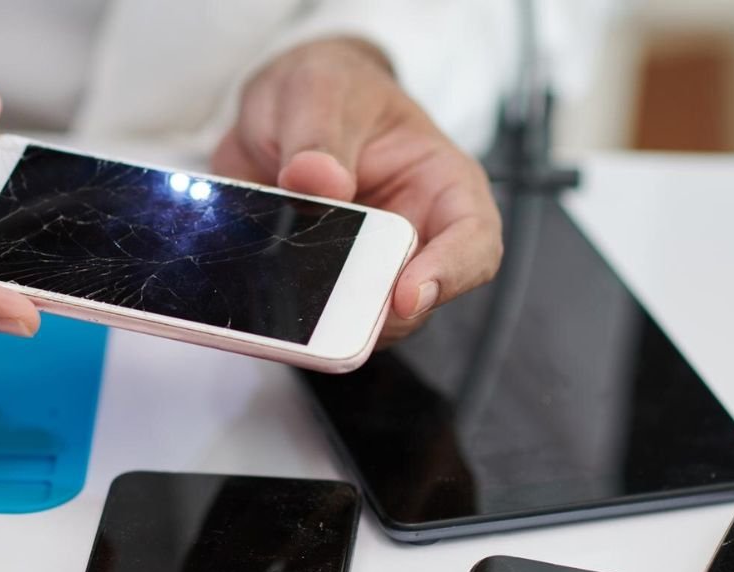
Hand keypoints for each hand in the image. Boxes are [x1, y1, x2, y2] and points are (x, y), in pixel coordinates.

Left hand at [212, 38, 501, 345]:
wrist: (277, 108)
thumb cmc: (325, 87)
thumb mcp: (320, 87)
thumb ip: (319, 132)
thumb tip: (318, 179)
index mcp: (441, 184)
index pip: (473, 241)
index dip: (449, 274)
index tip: (406, 294)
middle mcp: (413, 235)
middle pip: (416, 300)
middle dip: (376, 313)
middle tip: (331, 310)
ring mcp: (367, 267)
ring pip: (361, 322)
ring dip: (324, 321)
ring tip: (284, 300)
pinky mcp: (321, 285)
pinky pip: (310, 318)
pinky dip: (286, 316)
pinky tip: (259, 299)